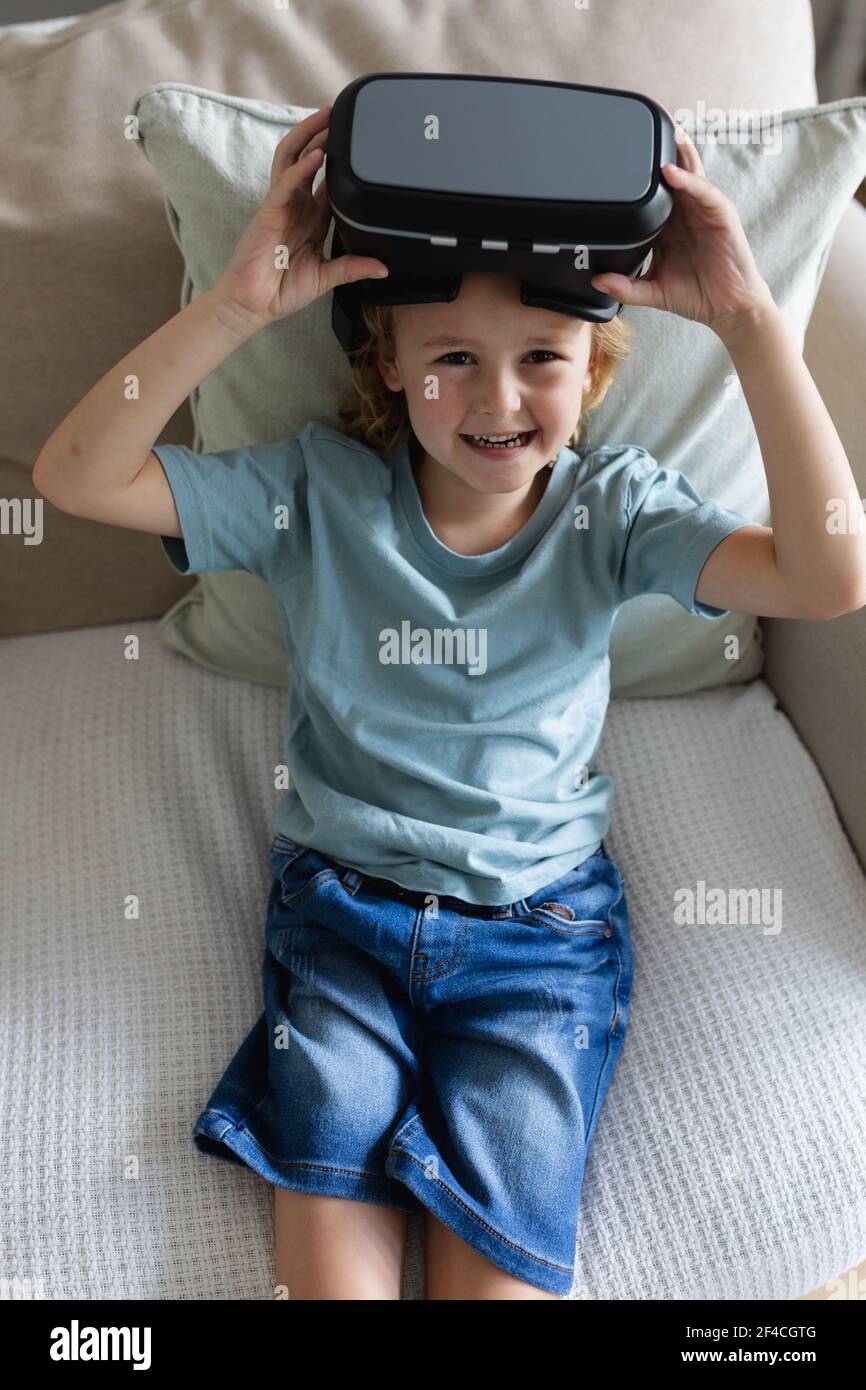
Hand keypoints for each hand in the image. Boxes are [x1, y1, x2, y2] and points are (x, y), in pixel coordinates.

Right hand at [214, 105, 388, 327]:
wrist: (255, 304)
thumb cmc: (282, 290)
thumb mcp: (326, 278)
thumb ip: (353, 268)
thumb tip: (383, 267)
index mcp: (311, 218)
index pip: (328, 180)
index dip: (342, 160)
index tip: (360, 143)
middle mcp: (296, 205)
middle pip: (308, 157)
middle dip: (323, 134)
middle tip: (343, 113)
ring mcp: (281, 204)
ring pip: (293, 158)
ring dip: (309, 136)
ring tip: (326, 116)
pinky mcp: (269, 210)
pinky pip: (286, 182)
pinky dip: (301, 167)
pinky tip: (316, 155)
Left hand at [591, 117, 773, 344]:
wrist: (727, 308)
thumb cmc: (696, 295)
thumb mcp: (653, 290)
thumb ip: (625, 286)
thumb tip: (596, 281)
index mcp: (668, 225)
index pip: (650, 192)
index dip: (638, 173)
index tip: (616, 154)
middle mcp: (685, 212)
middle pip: (671, 172)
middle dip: (659, 147)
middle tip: (640, 122)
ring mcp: (703, 209)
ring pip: (689, 172)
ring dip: (675, 151)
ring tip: (661, 130)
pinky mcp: (720, 214)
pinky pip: (703, 191)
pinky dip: (688, 180)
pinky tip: (671, 172)